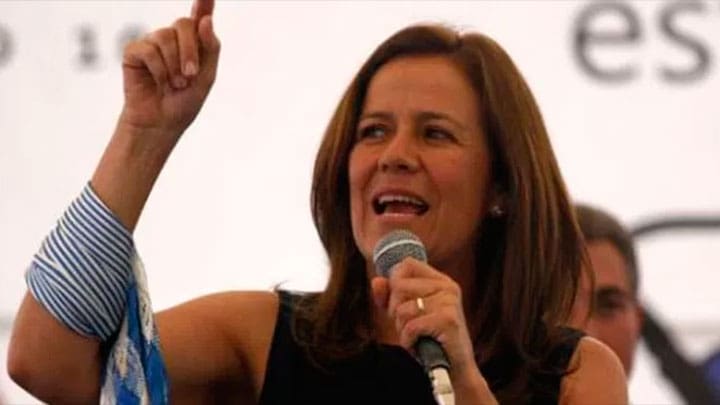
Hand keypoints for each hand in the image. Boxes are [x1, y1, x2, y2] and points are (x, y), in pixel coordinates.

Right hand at [119, 0, 219, 138]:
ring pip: (165, 36)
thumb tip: (206, 20)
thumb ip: (210, 48)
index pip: (200, 16)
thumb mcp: (206, 76)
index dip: (203, 3)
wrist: (162, 123)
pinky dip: (158, 69)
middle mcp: (172, 38)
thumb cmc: (185, 101)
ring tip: (176, 85)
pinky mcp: (134, 52)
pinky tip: (159, 82)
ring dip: (174, 64)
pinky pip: (148, 50)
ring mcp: (152, 42)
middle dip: (190, 50)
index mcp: (194, 43)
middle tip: (190, 75)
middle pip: (184, 24)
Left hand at [370, 258, 479, 385]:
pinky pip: (411, 326)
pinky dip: (408, 340)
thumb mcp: (406, 315)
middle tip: (409, 326)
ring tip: (417, 336)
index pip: (406, 264)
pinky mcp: (448, 320)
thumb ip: (389, 296)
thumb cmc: (429, 340)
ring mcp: (449, 302)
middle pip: (399, 286)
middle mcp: (447, 287)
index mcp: (440, 281)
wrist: (455, 369)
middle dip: (395, 310)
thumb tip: (376, 281)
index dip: (394, 282)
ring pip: (402, 308)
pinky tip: (418, 345)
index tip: (398, 302)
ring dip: (402, 328)